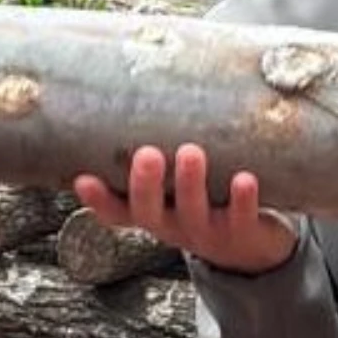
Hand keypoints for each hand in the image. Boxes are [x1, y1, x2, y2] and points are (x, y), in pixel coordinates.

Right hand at [72, 144, 297, 276]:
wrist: (254, 251)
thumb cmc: (207, 201)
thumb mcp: (178, 185)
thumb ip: (164, 152)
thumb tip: (142, 86)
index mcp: (155, 213)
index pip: (117, 211)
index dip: (99, 199)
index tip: (83, 180)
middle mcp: (174, 225)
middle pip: (150, 212)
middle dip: (145, 184)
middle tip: (147, 154)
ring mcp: (208, 232)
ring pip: (194, 212)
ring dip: (190, 183)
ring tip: (191, 152)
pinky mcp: (244, 234)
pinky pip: (242, 218)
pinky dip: (243, 199)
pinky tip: (244, 178)